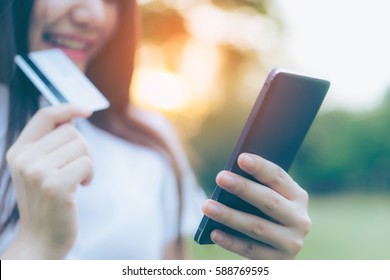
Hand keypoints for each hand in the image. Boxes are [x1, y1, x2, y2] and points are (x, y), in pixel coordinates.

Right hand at [5, 105, 92, 258]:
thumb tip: (74, 116)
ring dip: (88, 162)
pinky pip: (87, 163)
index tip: (87, 110)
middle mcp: (24, 159)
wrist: (41, 239)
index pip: (45, 116)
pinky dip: (90, 175)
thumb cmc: (47, 201)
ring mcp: (37, 172)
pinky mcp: (55, 185)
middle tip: (78, 168)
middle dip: (84, 148)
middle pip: (72, 131)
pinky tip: (82, 187)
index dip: (68, 108)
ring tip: (79, 179)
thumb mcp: (39, 169)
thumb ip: (50, 144)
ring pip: (82, 146)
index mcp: (18, 151)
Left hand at [202, 153, 310, 258]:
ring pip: (257, 227)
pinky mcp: (279, 262)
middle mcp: (300, 219)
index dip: (260, 167)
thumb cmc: (265, 216)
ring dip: (230, 215)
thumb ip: (256, 189)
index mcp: (298, 197)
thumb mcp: (267, 201)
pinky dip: (230, 241)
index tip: (241, 157)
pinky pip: (250, 250)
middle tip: (220, 177)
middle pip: (269, 201)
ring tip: (207, 205)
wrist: (278, 252)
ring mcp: (291, 242)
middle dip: (243, 188)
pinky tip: (213, 232)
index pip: (279, 177)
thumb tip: (227, 178)